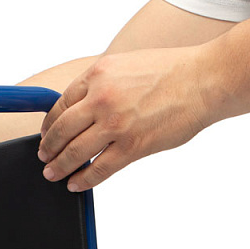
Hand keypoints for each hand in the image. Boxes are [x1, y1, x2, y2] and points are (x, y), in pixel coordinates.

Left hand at [37, 47, 211, 190]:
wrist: (205, 79)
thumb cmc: (171, 71)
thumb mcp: (126, 65)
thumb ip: (102, 84)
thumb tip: (81, 107)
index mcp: (99, 75)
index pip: (60, 104)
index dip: (49, 124)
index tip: (46, 135)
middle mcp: (102, 98)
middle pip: (61, 130)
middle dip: (48, 148)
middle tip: (44, 157)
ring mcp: (116, 124)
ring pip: (75, 152)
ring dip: (59, 166)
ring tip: (53, 174)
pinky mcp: (132, 146)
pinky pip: (98, 169)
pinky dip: (83, 179)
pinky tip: (76, 183)